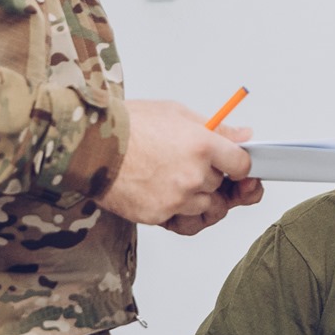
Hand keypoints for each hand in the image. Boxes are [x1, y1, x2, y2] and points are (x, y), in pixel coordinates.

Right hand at [98, 102, 261, 229]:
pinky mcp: (159, 216)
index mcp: (203, 145)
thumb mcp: (176, 113)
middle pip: (222, 186)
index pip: (242, 165)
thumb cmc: (129, 125)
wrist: (89, 146)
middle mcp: (194, 175)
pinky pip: (183, 222)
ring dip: (196, 197)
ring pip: (206, 207)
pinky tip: (164, 194)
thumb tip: (244, 135)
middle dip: (210, 178)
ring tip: (173, 179)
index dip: (238, 165)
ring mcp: (177, 198)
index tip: (232, 165)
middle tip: (189, 166)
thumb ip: (216, 128)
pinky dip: (178, 212)